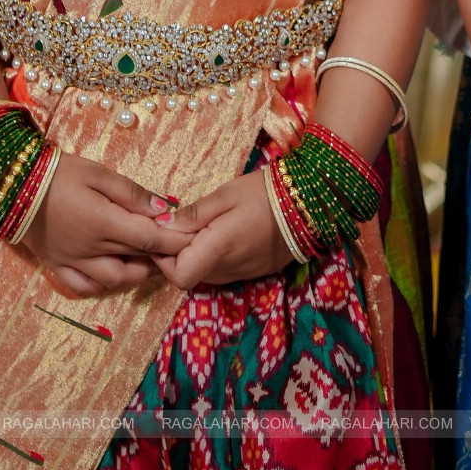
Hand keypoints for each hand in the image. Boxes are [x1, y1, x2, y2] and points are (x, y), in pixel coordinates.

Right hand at [23, 151, 197, 295]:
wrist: (13, 184)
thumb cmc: (60, 173)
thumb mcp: (99, 173)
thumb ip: (131, 193)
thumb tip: (162, 207)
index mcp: (104, 223)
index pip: (149, 238)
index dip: (174, 242)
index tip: (192, 239)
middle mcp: (90, 249)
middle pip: (135, 260)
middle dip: (159, 258)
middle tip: (173, 249)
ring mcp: (72, 261)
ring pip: (112, 280)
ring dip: (134, 274)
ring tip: (147, 262)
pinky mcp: (56, 265)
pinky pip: (83, 287)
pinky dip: (101, 286)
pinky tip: (111, 275)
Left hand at [150, 170, 289, 289]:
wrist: (308, 202)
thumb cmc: (263, 192)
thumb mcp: (226, 194)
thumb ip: (193, 214)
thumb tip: (162, 225)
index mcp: (219, 248)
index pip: (178, 276)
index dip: (164, 259)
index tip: (165, 234)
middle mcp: (228, 269)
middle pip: (189, 277)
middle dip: (178, 255)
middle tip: (181, 225)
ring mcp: (243, 274)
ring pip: (205, 276)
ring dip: (196, 257)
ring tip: (203, 227)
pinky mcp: (254, 272)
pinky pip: (223, 273)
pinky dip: (214, 259)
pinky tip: (222, 235)